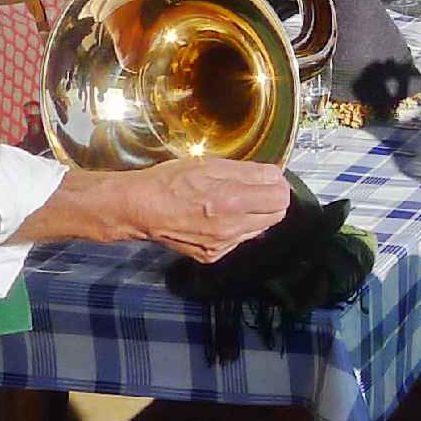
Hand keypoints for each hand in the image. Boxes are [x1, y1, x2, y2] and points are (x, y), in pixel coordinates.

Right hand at [118, 159, 293, 263]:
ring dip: (255, 214)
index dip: (279, 184)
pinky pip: (239, 240)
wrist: (140, 209)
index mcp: (231, 201)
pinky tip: (218, 217)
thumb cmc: (170, 182)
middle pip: (276, 215)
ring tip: (233, 201)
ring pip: (259, 229)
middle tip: (256, 188)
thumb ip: (248, 172)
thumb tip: (275, 175)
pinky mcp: (213, 255)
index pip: (281, 197)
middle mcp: (230, 228)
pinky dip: (236, 228)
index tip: (270, 178)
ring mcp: (222, 245)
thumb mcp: (210, 165)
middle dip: (271, 199)